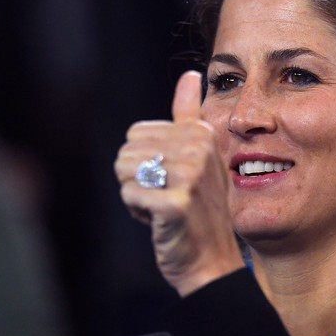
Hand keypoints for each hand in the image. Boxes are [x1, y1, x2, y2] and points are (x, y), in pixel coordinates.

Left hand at [115, 71, 242, 295]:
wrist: (212, 261)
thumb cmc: (200, 210)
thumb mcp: (202, 156)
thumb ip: (191, 115)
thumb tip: (190, 74)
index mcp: (201, 133)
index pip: (136, 133)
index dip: (147, 161)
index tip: (174, 180)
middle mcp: (198, 149)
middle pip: (126, 151)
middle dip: (139, 179)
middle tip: (168, 197)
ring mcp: (189, 176)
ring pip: (123, 172)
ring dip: (137, 195)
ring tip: (165, 208)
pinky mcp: (176, 203)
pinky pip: (129, 195)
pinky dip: (139, 212)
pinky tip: (162, 221)